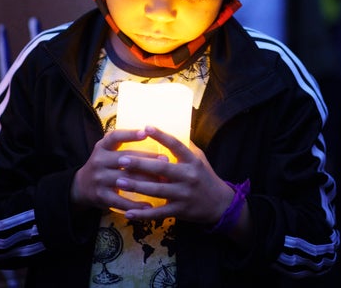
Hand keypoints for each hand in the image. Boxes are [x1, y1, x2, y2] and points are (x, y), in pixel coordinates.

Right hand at [71, 129, 165, 211]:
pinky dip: (136, 205)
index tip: (145, 132)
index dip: (130, 134)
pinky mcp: (101, 196)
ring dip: (146, 182)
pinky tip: (150, 206)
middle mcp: (99, 161)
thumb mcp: (106, 150)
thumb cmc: (103, 165)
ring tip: (163, 182)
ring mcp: (99, 179)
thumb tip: (151, 135)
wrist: (81, 186)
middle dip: (147, 160)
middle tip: (166, 161)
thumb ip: (123, 143)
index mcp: (102, 147)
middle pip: (125, 159)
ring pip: (126, 180)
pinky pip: (120, 201)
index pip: (115, 137)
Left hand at [115, 126, 234, 224]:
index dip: (161, 136)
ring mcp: (184, 194)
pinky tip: (128, 212)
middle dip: (140, 164)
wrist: (220, 204)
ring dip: (137, 186)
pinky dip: (143, 214)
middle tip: (122, 160)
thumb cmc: (205, 176)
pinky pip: (158, 213)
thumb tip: (170, 127)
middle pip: (161, 169)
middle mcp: (188, 176)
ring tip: (119, 181)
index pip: (176, 145)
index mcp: (192, 161)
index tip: (146, 127)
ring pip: (157, 190)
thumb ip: (185, 146)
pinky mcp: (180, 210)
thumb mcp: (199, 158)